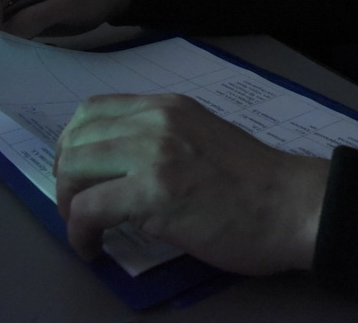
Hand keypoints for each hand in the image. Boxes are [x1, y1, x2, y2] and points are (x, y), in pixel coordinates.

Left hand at [54, 93, 328, 274]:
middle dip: (64, 178)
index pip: (94, 111)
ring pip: (73, 171)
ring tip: (86, 229)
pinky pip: (86, 210)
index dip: (74, 145)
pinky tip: (94, 249)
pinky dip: (79, 234)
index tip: (81, 175)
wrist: (293, 205)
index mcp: (169, 107)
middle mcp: (156, 121)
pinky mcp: (153, 193)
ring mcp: (154, 154)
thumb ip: (167, 141)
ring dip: (67, 204)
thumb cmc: (258, 184)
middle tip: (78, 207)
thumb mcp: (205, 138)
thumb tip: (124, 166)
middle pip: (75, 140)